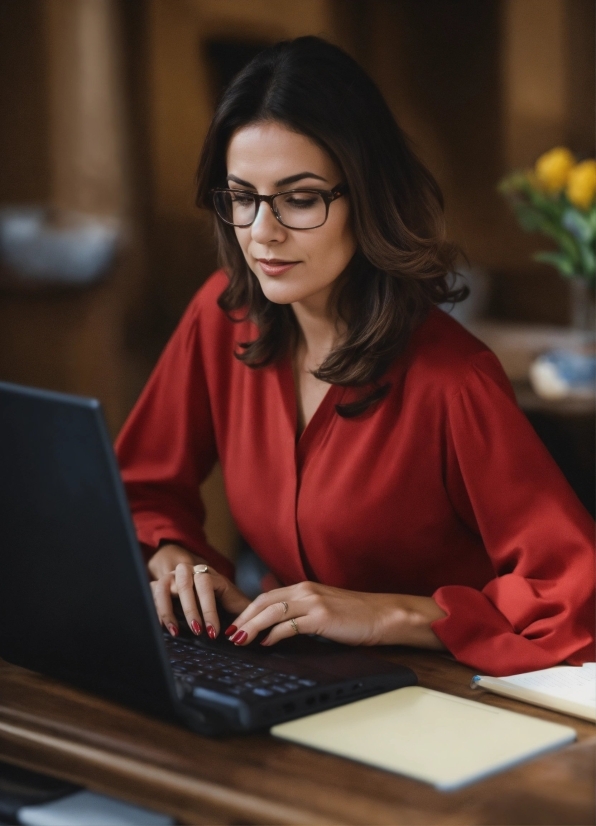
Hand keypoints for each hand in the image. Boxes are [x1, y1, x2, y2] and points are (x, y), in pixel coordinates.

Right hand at [148, 544, 249, 637]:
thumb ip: (244, 611)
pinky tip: (162, 627)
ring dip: (168, 610)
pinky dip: (155, 609)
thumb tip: (252, 628)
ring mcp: (171, 577)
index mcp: (208, 573)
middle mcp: (187, 571)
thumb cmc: (221, 596)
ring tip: (175, 632)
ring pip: (163, 586)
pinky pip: (151, 592)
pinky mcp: (158, 585)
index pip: (206, 584)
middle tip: (197, 632)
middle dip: (190, 610)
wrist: (199, 579)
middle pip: (185, 584)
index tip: (213, 632)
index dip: (208, 609)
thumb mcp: (234, 601)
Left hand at [226, 581, 445, 648]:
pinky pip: (290, 625)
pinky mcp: (322, 617)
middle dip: (242, 618)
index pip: (266, 597)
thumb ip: (301, 612)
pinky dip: (274, 634)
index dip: (246, 611)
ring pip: (271, 612)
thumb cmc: (355, 616)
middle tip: (228, 634)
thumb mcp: (324, 608)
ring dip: (251, 627)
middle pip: (263, 602)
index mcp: (303, 588)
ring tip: (238, 640)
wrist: (382, 615)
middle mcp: (305, 590)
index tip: (233, 625)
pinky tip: (266, 643)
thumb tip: (277, 627)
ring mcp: (313, 602)